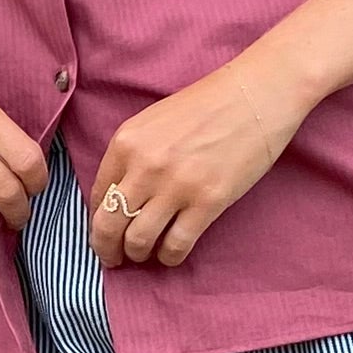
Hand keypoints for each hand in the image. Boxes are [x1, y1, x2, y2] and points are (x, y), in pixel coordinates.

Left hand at [91, 51, 307, 267]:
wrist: (255, 94)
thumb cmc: (207, 105)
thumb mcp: (154, 121)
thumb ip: (133, 155)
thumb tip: (119, 196)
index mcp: (127, 142)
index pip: (97, 196)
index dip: (98, 220)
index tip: (106, 231)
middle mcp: (145, 166)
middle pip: (109, 224)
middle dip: (106, 248)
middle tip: (113, 258)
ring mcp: (176, 185)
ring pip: (138, 241)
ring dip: (138, 255)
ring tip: (145, 254)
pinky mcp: (208, 201)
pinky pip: (176, 245)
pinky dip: (170, 257)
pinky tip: (172, 253)